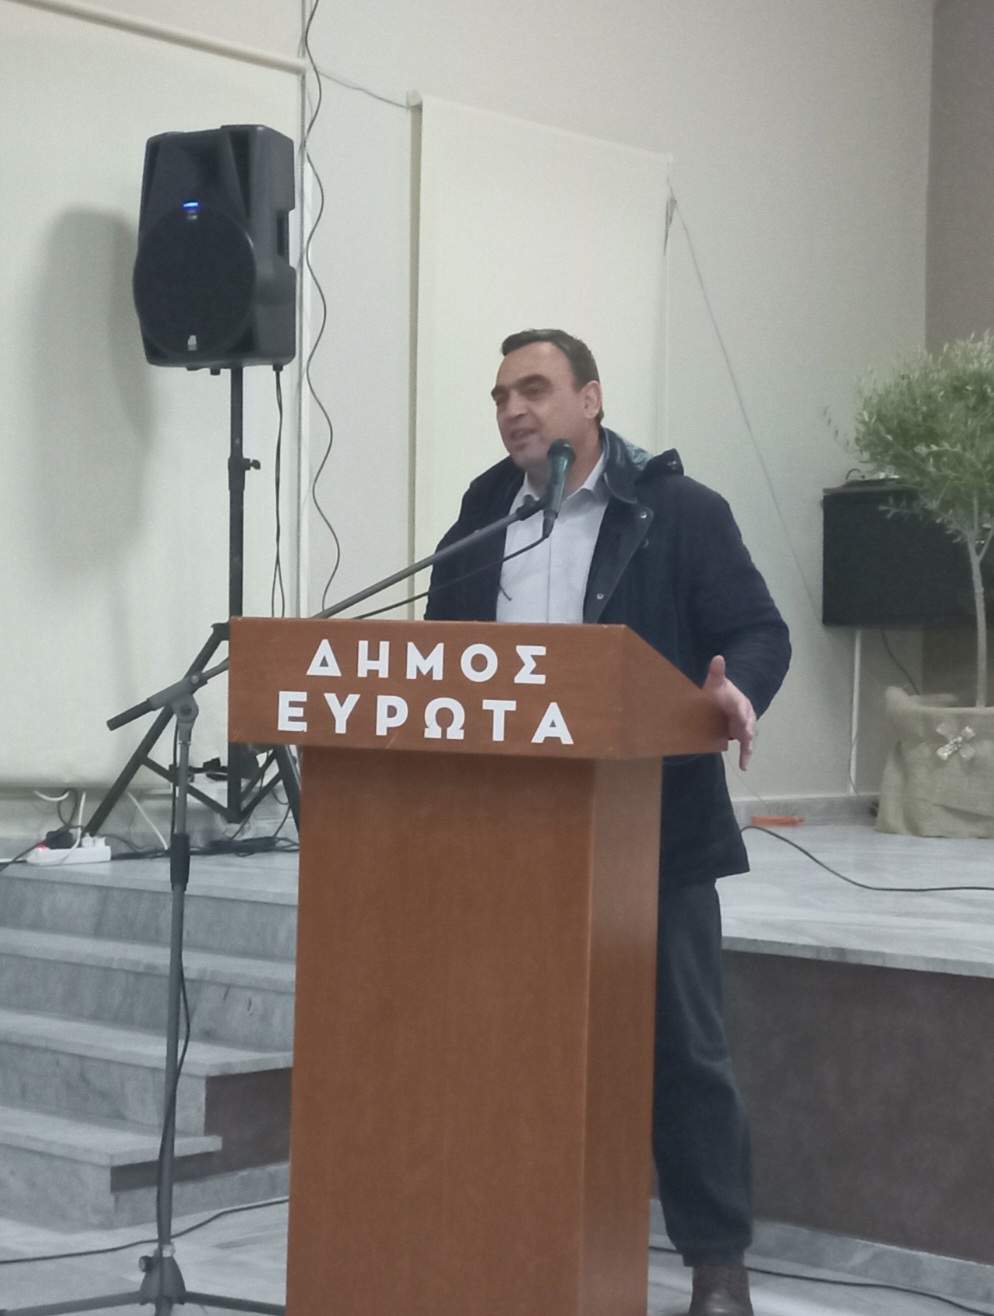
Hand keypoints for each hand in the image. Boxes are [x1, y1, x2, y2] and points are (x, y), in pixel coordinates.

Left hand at [703, 655, 755, 770]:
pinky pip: (746, 747)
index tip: (743, 719)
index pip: (743, 706)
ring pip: (749, 736)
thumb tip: (718, 657)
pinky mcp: (742, 736)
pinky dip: (746, 756)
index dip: (743, 713)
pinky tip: (743, 766)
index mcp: (740, 701)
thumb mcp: (716, 683)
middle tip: (746, 737)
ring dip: (748, 745)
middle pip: (749, 723)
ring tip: (746, 756)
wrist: (723, 702)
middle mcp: (746, 714)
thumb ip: (717, 672)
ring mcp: (745, 726)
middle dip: (748, 730)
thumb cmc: (719, 692)